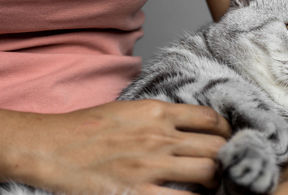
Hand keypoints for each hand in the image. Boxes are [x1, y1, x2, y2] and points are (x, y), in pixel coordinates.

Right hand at [3, 100, 230, 194]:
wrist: (53, 147)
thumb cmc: (88, 126)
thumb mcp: (128, 109)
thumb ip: (161, 115)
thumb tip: (189, 124)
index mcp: (157, 112)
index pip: (209, 118)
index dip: (225, 129)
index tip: (226, 138)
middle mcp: (160, 137)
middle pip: (215, 146)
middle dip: (225, 156)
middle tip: (223, 163)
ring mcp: (151, 166)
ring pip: (207, 172)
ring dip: (214, 179)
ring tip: (210, 183)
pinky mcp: (138, 193)